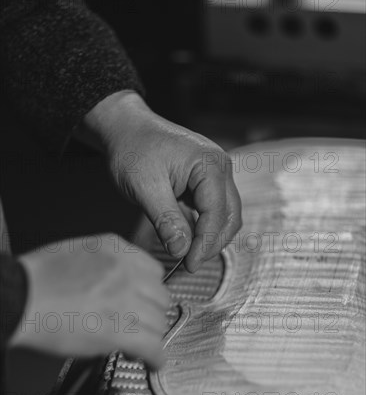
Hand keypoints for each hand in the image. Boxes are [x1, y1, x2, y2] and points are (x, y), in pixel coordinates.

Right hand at [10, 235, 169, 366]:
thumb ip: (108, 262)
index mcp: (117, 250)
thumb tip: (122, 282)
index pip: (154, 272)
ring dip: (150, 336)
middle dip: (150, 314)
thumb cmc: (37, 279)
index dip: (149, 293)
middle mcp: (128, 272)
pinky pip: (154, 347)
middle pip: (160, 298)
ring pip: (159, 323)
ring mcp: (127, 300)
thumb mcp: (78, 251)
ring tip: (136, 344)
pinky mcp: (122, 330)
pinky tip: (151, 362)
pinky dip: (155, 358)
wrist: (19, 298)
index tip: (144, 302)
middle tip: (138, 325)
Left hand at [77, 91, 241, 272]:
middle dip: (212, 244)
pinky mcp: (208, 182)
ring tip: (187, 255)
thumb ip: (165, 220)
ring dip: (210, 238)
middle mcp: (221, 168)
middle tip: (189, 265)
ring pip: (225, 216)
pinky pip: (214, 210)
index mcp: (210, 165)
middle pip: (230, 217)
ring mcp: (217, 174)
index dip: (205, 244)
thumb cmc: (133, 150)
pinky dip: (204, 228)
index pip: (217, 214)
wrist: (127, 128)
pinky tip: (188, 240)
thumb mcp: (145, 187)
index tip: (189, 265)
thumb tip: (181, 251)